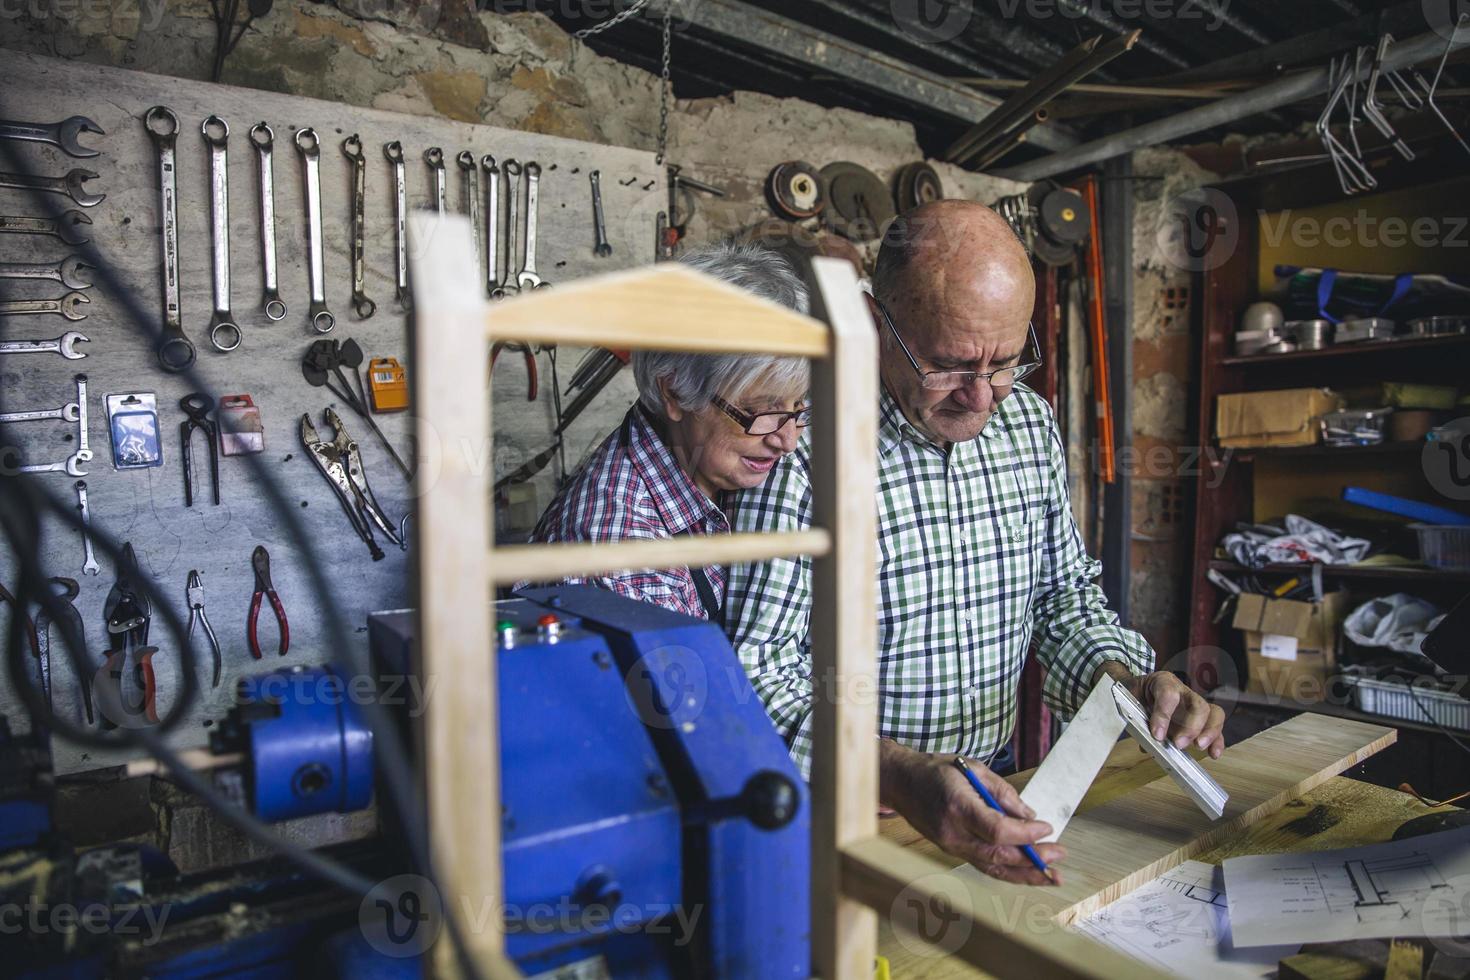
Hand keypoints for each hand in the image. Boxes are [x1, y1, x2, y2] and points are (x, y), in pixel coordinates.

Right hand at [881, 741, 1063, 885]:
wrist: (901, 783)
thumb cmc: (935, 770)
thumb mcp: (971, 767)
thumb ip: (1001, 791)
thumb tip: (1028, 814)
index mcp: (958, 806)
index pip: (997, 830)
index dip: (1025, 834)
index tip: (1046, 827)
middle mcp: (953, 832)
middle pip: (998, 854)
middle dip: (1033, 858)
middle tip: (1059, 854)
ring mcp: (950, 845)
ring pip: (992, 867)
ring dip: (1024, 874)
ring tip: (1051, 875)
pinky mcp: (951, 850)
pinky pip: (983, 865)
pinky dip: (1007, 872)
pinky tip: (1027, 874)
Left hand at [1119, 670, 1226, 758]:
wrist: (1139, 690)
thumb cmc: (1136, 694)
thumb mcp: (1130, 701)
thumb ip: (1136, 720)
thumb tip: (1146, 746)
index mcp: (1164, 682)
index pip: (1168, 694)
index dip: (1164, 714)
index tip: (1157, 735)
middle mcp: (1184, 692)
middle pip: (1198, 704)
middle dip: (1191, 726)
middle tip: (1179, 744)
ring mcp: (1194, 705)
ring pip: (1214, 714)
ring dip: (1209, 732)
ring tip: (1199, 746)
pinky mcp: (1201, 720)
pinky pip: (1215, 729)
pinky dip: (1216, 742)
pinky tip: (1213, 754)